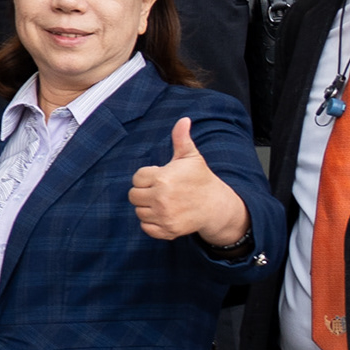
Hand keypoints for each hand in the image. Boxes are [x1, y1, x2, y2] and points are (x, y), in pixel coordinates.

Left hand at [129, 115, 249, 244]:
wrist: (216, 206)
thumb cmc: (201, 179)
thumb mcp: (191, 157)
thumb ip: (181, 138)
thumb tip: (184, 119)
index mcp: (162, 178)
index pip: (137, 178)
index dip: (148, 177)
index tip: (161, 177)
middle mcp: (160, 198)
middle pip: (133, 195)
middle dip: (145, 192)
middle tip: (161, 190)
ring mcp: (163, 216)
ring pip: (139, 211)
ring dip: (147, 207)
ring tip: (164, 202)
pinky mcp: (167, 230)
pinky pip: (145, 227)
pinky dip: (152, 223)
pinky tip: (164, 214)